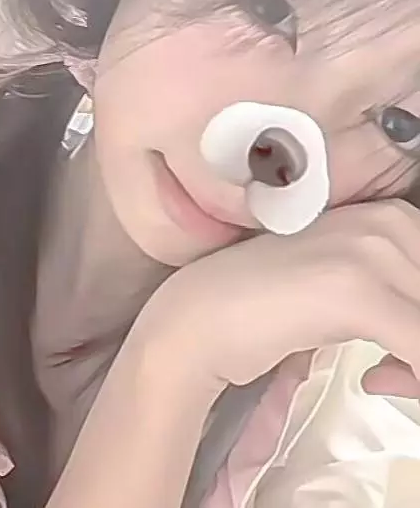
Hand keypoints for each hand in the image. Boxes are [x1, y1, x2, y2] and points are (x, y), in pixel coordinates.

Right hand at [137, 199, 419, 395]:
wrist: (197, 316)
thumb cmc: (258, 304)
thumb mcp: (335, 281)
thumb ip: (385, 285)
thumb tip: (412, 323)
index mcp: (380, 214)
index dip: (419, 306)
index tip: (402, 345)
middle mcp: (381, 221)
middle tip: (397, 368)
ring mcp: (368, 249)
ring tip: (387, 376)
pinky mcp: (355, 290)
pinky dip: (413, 376)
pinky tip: (378, 381)